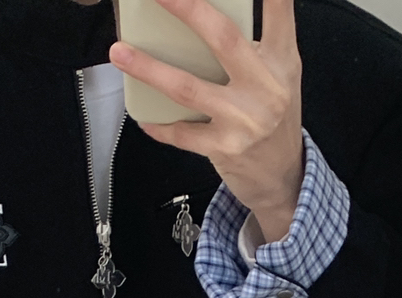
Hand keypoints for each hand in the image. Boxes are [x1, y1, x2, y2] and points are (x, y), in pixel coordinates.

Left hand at [110, 0, 303, 242]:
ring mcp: (244, 120)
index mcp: (282, 60)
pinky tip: (144, 116)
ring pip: (188, 87)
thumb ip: (255, 45)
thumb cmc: (273, 118)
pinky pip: (181, 133)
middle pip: (223, 38)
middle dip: (187, 9)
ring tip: (119, 51)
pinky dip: (159, 125)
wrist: (282, 177)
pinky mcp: (225, 149)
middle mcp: (266, 87)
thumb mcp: (278, 76)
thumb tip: (199, 17)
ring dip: (148, 68)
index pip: (277, 11)